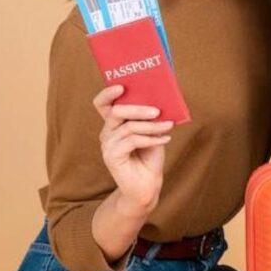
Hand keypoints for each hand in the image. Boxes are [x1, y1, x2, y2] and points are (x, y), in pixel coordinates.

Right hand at [93, 85, 172, 213]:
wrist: (147, 184)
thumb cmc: (150, 155)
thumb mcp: (152, 131)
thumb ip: (150, 117)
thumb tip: (160, 98)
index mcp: (114, 123)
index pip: (102, 104)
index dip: (108, 93)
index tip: (121, 86)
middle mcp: (107, 132)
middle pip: (116, 112)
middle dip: (138, 109)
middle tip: (157, 111)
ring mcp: (107, 145)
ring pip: (129, 127)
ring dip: (151, 126)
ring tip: (168, 126)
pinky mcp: (111, 157)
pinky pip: (132, 141)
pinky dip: (151, 139)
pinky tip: (165, 139)